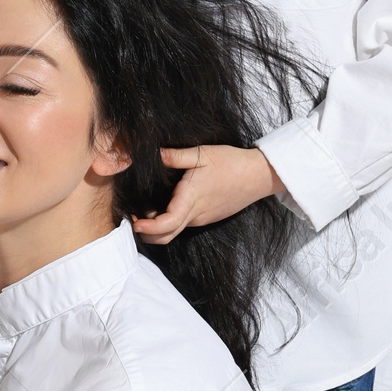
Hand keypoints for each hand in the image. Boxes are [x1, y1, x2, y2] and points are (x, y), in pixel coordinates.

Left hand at [131, 144, 280, 245]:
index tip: (135, 222)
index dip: (148, 228)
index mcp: (191, 199)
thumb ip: (176, 156)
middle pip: (167, 236)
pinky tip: (164, 208)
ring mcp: (202, 218)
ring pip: (175, 231)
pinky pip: (185, 225)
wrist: (258, 176)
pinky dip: (170, 223)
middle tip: (133, 219)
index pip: (167, 224)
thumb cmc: (231, 162)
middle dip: (147, 233)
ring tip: (144, 212)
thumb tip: (154, 154)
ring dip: (157, 228)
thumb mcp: (202, 154)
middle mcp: (196, 215)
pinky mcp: (208, 217)